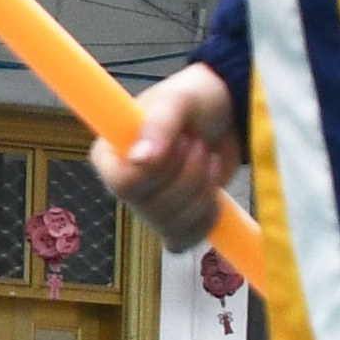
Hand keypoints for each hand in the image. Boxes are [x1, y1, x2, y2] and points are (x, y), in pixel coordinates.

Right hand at [95, 64, 240, 249]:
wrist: (229, 114)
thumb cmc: (196, 99)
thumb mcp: (179, 100)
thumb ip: (159, 124)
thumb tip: (140, 159)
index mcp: (110, 153)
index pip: (122, 184)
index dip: (156, 172)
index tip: (180, 142)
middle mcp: (124, 183)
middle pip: (150, 208)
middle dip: (188, 178)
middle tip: (199, 144)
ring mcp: (147, 206)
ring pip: (170, 225)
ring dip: (201, 193)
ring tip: (208, 159)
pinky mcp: (173, 221)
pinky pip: (183, 239)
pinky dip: (205, 219)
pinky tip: (214, 194)